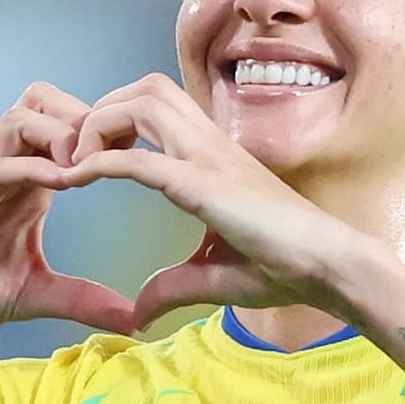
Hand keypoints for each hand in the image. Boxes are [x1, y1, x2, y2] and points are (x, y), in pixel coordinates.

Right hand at [0, 85, 141, 334]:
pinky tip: (63, 184)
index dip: (102, 130)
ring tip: (87, 170)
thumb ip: (82, 300)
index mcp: (26, 184)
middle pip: (44, 101)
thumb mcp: (35, 295)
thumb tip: (134, 321)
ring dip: (60, 134)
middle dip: (84, 116)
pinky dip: (32, 168)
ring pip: (19, 118)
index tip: (139, 155)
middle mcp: (3, 170)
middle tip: (113, 154)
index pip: (64, 126)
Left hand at [51, 74, 399, 325]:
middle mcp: (209, 146)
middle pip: (144, 88)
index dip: (114, 124)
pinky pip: (140, 159)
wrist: (329, 267)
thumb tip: (138, 315)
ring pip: (140, 102)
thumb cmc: (286, 267)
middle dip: (101, 111)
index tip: (86, 162)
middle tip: (75, 154)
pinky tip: (77, 180)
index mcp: (212, 158)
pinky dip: (101, 162)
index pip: (156, 109)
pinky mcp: (204, 184)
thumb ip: (171, 288)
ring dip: (98, 124)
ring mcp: (208, 158)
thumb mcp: (213, 278)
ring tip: (75, 162)